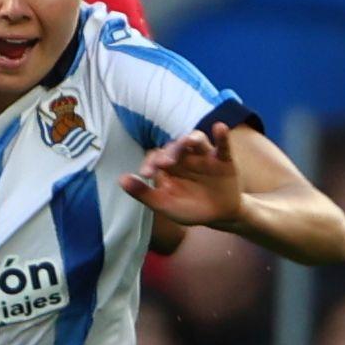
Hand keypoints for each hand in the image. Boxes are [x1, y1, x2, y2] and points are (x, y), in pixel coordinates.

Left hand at [121, 116, 245, 229]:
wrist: (217, 216)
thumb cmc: (188, 208)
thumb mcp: (164, 204)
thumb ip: (143, 193)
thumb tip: (120, 180)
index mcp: (168, 167)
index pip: (156, 156)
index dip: (151, 162)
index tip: (147, 173)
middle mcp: (185, 157)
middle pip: (175, 147)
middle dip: (170, 152)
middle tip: (165, 163)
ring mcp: (204, 156)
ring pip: (197, 140)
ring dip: (192, 139)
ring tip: (188, 141)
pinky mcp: (223, 160)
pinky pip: (223, 146)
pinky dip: (222, 136)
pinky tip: (220, 127)